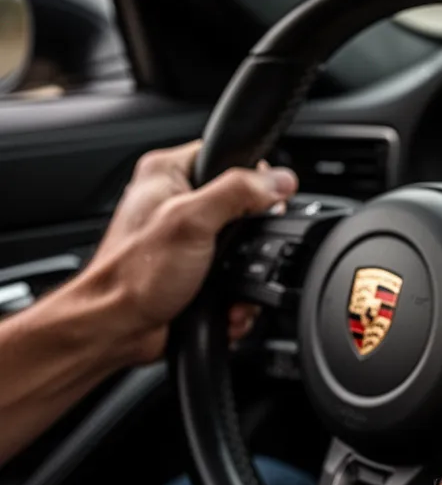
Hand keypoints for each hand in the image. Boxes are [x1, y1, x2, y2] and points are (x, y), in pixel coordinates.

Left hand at [87, 141, 297, 361]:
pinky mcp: (193, 267)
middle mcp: (173, 200)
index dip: (254, 175)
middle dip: (252, 235)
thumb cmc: (133, 275)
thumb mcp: (193, 222)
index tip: (263, 200)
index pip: (226, 154)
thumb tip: (281, 180)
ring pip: (241, 242)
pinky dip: (237, 291)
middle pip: (241, 201)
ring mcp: (184, 237)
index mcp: (166, 173)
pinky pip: (232, 272)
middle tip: (240, 247)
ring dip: (247, 270)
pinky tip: (227, 299)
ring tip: (231, 281)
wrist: (117, 329)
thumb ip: (239, 193)